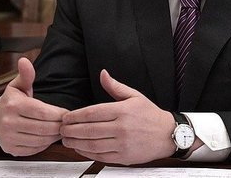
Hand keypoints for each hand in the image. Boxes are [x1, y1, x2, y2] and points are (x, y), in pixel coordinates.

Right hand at [0, 57, 67, 155]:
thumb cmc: (12, 101)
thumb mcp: (19, 86)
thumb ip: (26, 75)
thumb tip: (25, 61)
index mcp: (13, 105)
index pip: (42, 112)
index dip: (58, 114)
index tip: (67, 113)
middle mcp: (8, 122)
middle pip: (44, 128)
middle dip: (59, 126)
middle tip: (66, 122)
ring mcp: (9, 138)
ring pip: (41, 140)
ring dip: (54, 136)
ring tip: (60, 129)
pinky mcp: (11, 149)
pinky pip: (34, 149)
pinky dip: (45, 144)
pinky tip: (49, 137)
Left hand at [60, 69, 175, 164]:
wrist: (168, 134)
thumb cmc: (151, 115)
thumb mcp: (135, 96)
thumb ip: (115, 87)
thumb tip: (103, 74)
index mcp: (123, 111)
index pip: (92, 113)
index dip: (75, 116)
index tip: (66, 117)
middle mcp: (122, 128)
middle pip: (89, 130)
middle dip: (71, 130)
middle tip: (61, 129)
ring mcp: (123, 144)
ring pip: (92, 144)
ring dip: (76, 143)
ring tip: (67, 139)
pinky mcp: (124, 157)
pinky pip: (100, 156)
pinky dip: (87, 153)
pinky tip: (80, 149)